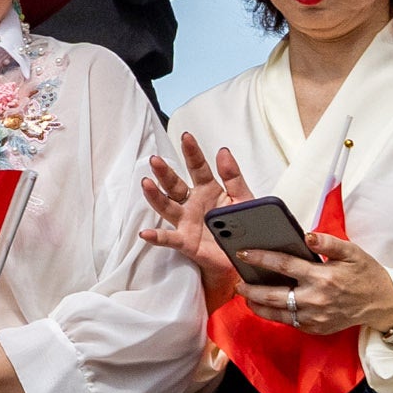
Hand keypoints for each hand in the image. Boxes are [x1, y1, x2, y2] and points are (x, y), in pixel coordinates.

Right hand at [137, 134, 256, 309]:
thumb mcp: (244, 198)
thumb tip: (223, 151)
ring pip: (167, 206)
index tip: (186, 136)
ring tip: (146, 184)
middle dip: (165, 173)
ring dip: (155, 196)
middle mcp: (193, 203)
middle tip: (155, 160)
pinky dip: (157, 237)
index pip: (198, 167)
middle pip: (175, 185)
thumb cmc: (244, 226)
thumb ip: (233, 176)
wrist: (246, 256)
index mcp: (209, 190)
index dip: (192, 152)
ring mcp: (187, 222)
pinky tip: (146, 233)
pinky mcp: (186, 242)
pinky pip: (170, 239)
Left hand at [231, 236, 392, 341]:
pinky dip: (276, 315)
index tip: (242, 253)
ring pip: (278, 314)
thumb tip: (306, 235)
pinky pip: (290, 323)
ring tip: (246, 296)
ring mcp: (316, 317)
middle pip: (273, 296)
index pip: (283, 265)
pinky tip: (267, 306)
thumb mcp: (351, 251)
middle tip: (237, 283)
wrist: (383, 303)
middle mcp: (316, 300)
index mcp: (323, 277)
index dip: (260, 257)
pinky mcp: (317, 328)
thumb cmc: (365, 273)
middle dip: (251, 289)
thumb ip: (328, 242)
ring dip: (258, 306)